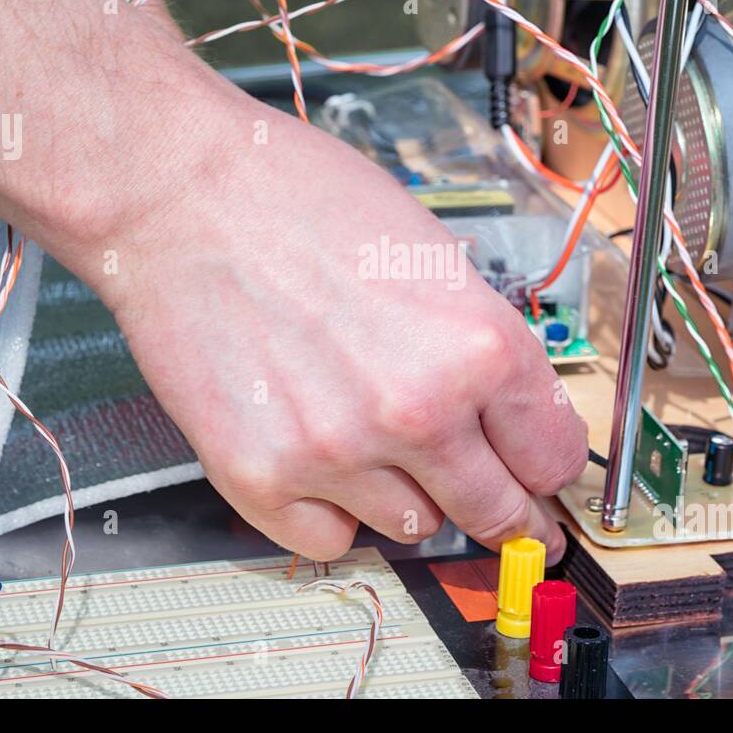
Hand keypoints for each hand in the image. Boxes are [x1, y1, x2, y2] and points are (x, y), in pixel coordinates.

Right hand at [101, 100, 589, 560]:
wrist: (179, 192)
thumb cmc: (299, 199)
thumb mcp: (432, 255)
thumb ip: (478, 347)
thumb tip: (509, 415)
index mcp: (477, 346)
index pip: (553, 458)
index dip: (551, 469)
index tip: (541, 479)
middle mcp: (416, 412)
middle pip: (496, 512)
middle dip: (506, 512)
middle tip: (505, 516)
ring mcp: (336, 453)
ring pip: (413, 528)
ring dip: (406, 495)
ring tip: (370, 436)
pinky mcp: (258, 477)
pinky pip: (329, 540)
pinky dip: (331, 511)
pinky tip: (319, 460)